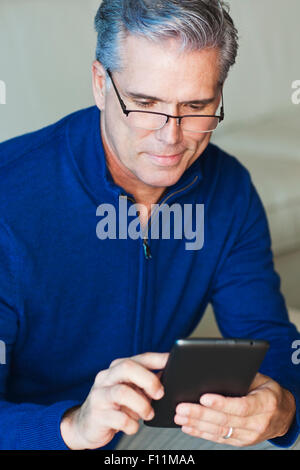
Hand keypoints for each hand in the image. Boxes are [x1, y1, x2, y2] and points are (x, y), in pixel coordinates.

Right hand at [60, 352, 168, 448]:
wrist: (85, 425)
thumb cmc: (114, 406)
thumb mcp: (130, 390)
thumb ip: (147, 383)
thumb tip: (171, 376)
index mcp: (117, 368)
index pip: (141, 358)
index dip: (158, 359)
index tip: (173, 362)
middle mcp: (107, 377)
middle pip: (127, 367)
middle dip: (148, 380)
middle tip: (159, 394)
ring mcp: (100, 394)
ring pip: (122, 392)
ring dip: (141, 405)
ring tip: (148, 414)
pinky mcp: (97, 414)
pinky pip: (118, 418)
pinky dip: (131, 424)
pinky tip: (133, 426)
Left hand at [174, 372, 295, 446]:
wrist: (283, 413)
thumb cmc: (269, 391)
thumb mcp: (260, 379)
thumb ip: (241, 378)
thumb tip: (214, 372)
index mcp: (265, 404)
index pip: (241, 406)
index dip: (221, 403)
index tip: (203, 397)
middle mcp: (259, 423)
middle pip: (226, 420)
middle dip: (200, 414)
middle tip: (182, 407)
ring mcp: (250, 436)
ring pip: (220, 431)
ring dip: (197, 424)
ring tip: (180, 416)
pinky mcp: (241, 442)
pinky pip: (219, 438)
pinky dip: (201, 433)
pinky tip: (188, 427)